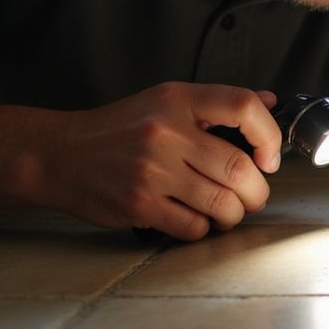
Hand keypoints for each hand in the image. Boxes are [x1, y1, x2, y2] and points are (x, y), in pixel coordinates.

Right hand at [49, 82, 282, 239]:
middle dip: (257, 191)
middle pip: (239, 168)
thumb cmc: (118, 129)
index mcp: (177, 100)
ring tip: (227, 210)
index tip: (269, 157)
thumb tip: (271, 102)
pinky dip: (202, 228)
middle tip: (253, 195)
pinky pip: (193, 227)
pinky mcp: (139, 204)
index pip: (243, 106)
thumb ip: (217, 105)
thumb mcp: (165, 102)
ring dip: (234, 214)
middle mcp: (166, 132)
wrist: (58, 154)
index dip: (269, 135)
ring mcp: (152, 171)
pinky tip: (194, 218)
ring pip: (222, 204)